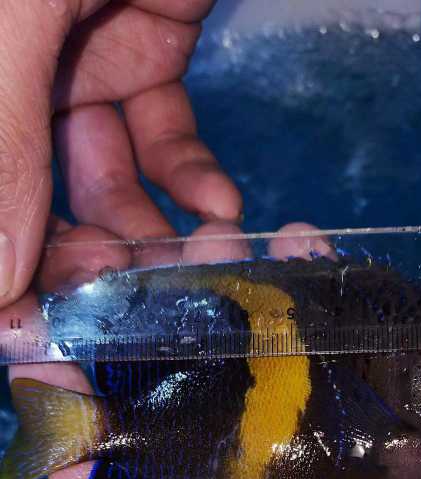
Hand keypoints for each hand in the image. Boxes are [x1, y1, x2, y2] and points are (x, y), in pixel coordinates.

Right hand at [0, 0, 240, 304]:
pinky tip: (220, 207)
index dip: (15, 270)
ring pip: (113, 185)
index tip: (44, 328)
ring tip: (191, 263)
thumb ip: (8, 144)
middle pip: (43, 205)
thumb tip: (0, 279)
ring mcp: (83, 74)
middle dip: (88, 256)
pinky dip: (193, 178)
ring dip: (150, 233)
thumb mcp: (17, 28)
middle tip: (130, 294)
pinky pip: (168, 138)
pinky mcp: (150, 58)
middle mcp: (18, 89)